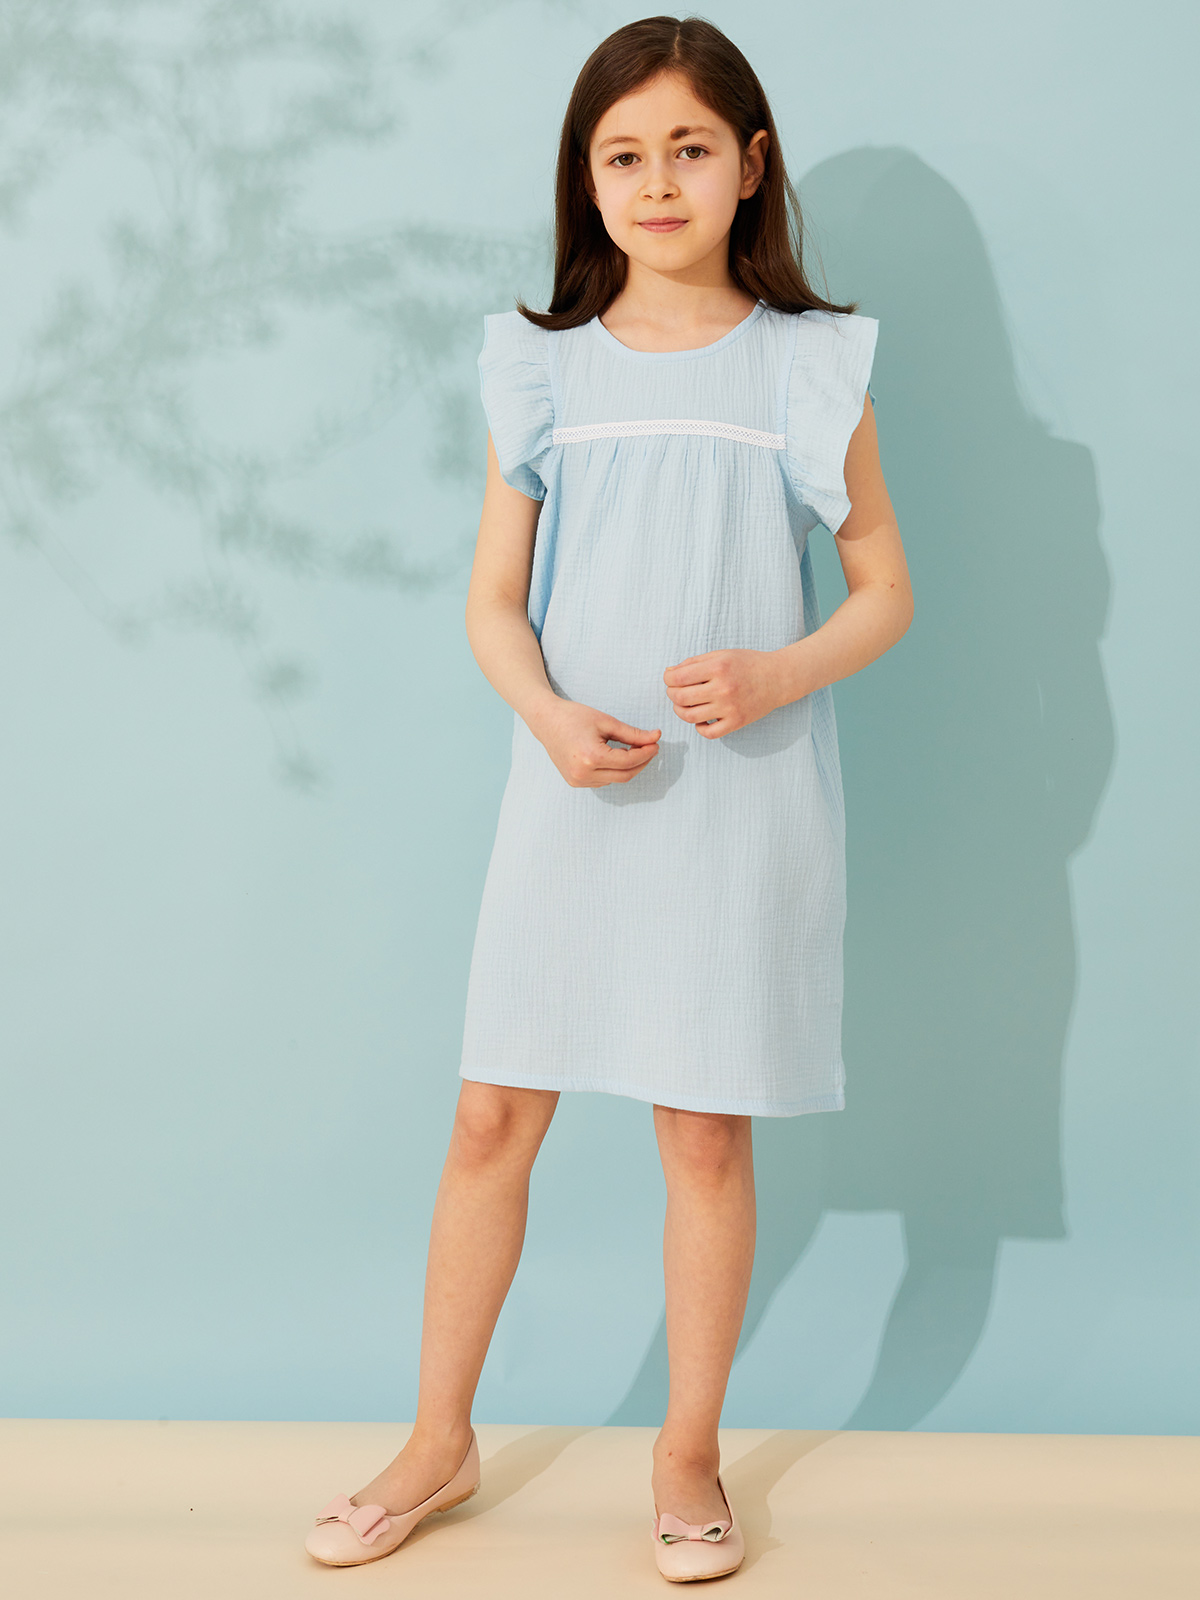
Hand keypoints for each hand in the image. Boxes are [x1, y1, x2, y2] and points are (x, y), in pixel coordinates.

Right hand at [528, 697, 660, 787]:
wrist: (546, 721)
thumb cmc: (574, 717)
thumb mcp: (606, 722)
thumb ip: (632, 733)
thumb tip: (655, 737)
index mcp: (592, 757)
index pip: (629, 761)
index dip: (646, 753)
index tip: (656, 743)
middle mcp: (583, 774)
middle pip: (625, 775)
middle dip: (641, 762)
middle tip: (650, 748)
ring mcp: (578, 781)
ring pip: (615, 780)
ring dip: (628, 767)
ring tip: (632, 749)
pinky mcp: (575, 782)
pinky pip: (603, 781)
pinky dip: (613, 771)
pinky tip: (614, 757)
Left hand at [662, 649, 783, 737]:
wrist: (778, 678)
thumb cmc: (748, 664)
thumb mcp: (721, 654)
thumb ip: (694, 662)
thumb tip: (670, 674)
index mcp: (718, 667)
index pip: (678, 678)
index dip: (668, 679)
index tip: (670, 678)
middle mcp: (723, 688)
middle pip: (680, 697)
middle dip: (671, 693)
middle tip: (676, 690)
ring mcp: (730, 708)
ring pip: (689, 716)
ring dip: (680, 710)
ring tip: (684, 704)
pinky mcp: (736, 722)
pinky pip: (708, 733)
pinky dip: (698, 727)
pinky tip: (701, 718)